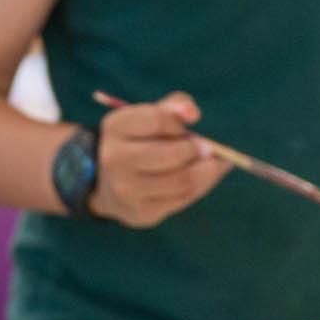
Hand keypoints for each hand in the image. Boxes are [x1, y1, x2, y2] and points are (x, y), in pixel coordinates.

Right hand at [92, 92, 231, 227]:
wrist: (105, 184)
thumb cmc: (137, 143)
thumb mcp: (147, 117)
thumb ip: (174, 106)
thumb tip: (193, 113)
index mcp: (116, 127)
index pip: (158, 120)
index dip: (180, 123)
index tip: (187, 126)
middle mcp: (115, 159)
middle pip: (172, 154)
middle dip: (199, 149)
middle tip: (210, 148)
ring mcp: (127, 190)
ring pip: (183, 181)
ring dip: (208, 171)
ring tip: (214, 163)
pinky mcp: (142, 213)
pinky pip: (183, 199)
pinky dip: (202, 186)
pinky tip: (204, 178)